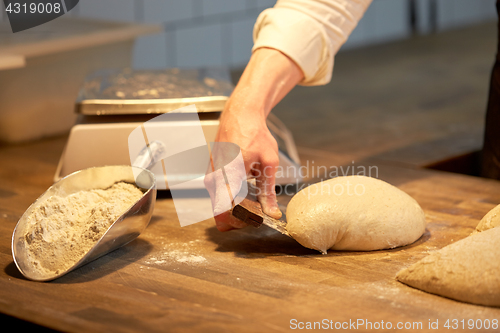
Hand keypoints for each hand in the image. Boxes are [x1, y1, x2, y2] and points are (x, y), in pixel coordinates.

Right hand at [208, 48, 303, 230]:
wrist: (239, 116)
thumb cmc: (254, 134)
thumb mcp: (268, 162)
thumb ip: (268, 191)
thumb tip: (272, 213)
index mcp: (229, 174)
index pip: (225, 210)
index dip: (242, 220)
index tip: (257, 216)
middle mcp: (214, 179)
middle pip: (221, 215)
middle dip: (240, 218)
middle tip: (258, 208)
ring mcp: (209, 179)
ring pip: (219, 209)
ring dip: (236, 210)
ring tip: (254, 198)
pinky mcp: (210, 177)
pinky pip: (218, 199)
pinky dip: (232, 201)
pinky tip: (246, 191)